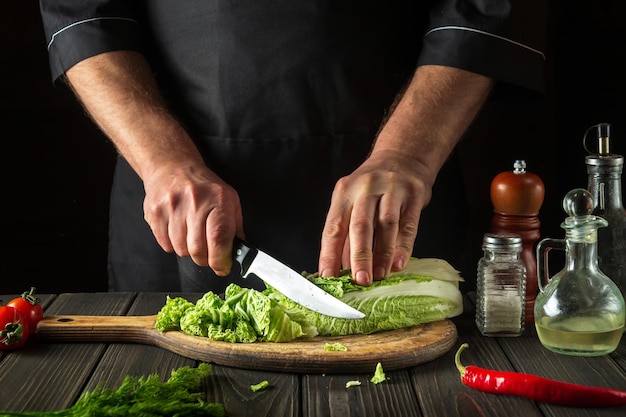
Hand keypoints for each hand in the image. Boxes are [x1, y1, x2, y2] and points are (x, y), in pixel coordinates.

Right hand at [143, 163, 242, 275]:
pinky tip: (178, 230)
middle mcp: (195, 202)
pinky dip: (173, 245)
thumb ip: (235, 227)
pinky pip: (165, 245)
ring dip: (188, 251)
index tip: (222, 267)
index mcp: (218, 200)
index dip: (220, 259)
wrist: (172, 167)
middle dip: (204, 259)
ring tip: (191, 235)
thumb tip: (239, 252)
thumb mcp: (229, 200)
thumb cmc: (204, 186)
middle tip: (207, 254)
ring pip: (180, 250)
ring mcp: (172, 207)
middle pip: (197, 249)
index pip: (219, 237)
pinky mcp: (155, 213)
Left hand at [318, 150, 428, 284]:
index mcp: (344, 193)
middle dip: (359, 256)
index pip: (333, 227)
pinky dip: (403, 246)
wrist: (402, 156)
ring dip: (382, 254)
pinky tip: (399, 263)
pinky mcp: (413, 194)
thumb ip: (347, 233)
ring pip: (385, 225)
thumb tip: (341, 268)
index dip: (329, 254)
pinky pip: (408, 223)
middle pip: (359, 226)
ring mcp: (390, 189)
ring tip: (379, 276)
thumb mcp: (353, 201)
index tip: (328, 277)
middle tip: (360, 280)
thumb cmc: (373, 186)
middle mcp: (364, 189)